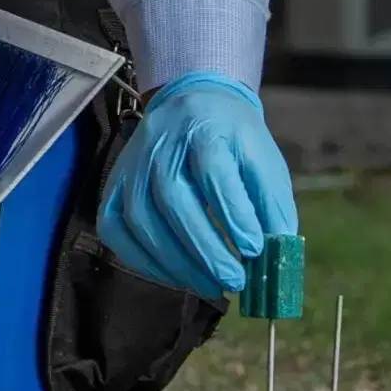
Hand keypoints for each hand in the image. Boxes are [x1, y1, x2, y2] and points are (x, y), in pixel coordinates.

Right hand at [97, 74, 297, 300]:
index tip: (254, 249)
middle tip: (234, 281)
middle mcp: (161, 141)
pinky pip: (115, 228)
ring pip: (141, 217)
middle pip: (173, 197)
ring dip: (176, 262)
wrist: (192, 105)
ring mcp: (132, 163)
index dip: (232, 212)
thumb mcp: (263, 160)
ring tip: (210, 286)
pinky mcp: (114, 184)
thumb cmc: (232, 140)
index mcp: (205, 126)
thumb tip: (276, 257)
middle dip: (205, 248)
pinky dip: (142, 260)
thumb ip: (271, 205)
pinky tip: (173, 276)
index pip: (213, 169)